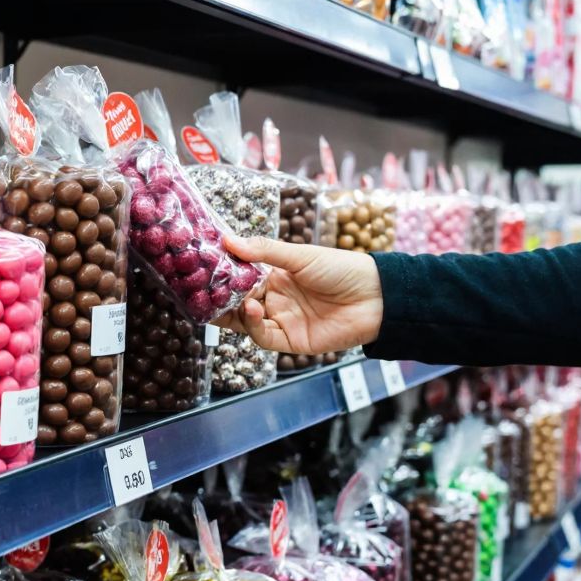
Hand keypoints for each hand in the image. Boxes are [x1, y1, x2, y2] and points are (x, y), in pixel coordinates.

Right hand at [212, 235, 383, 354]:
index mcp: (275, 277)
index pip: (241, 279)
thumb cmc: (342, 269)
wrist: (377, 297)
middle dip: (221, 299)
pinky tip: (253, 310)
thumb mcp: (300, 255)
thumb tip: (228, 240)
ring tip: (232, 300)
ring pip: (246, 322)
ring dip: (236, 312)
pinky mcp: (292, 341)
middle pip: (238, 303)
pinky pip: (264, 338)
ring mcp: (282, 321)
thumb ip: (264, 250)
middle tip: (203, 291)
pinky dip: (254, 327)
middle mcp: (276, 300)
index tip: (203, 268)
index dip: (223, 276)